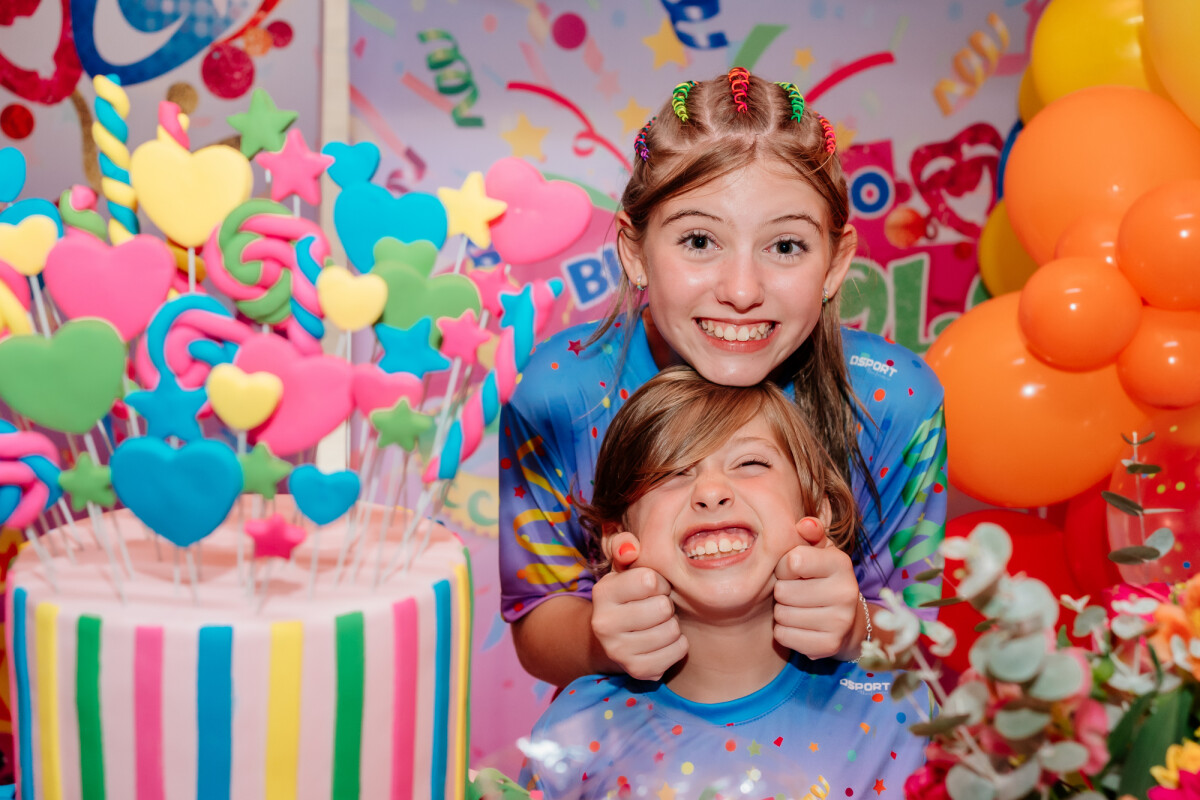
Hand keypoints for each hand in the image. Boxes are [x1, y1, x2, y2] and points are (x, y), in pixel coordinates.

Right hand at [591, 532, 687, 680]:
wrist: (610, 640)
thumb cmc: (626, 597)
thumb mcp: (622, 569)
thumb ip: (624, 546)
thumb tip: (631, 548)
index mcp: (602, 593)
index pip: (649, 580)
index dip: (658, 582)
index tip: (650, 587)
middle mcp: (604, 624)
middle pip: (663, 608)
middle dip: (666, 605)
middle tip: (656, 607)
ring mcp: (620, 651)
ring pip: (672, 631)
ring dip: (672, 625)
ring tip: (658, 623)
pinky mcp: (638, 671)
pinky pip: (678, 651)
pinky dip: (677, 645)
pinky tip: (662, 641)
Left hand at [772, 517, 861, 659]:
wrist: (848, 620)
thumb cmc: (823, 578)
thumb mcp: (819, 551)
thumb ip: (811, 532)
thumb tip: (805, 525)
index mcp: (841, 563)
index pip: (792, 560)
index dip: (784, 566)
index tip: (793, 570)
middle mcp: (846, 592)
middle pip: (783, 591)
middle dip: (782, 591)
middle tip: (796, 592)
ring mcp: (840, 622)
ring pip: (781, 615)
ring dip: (782, 612)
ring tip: (798, 608)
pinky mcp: (828, 646)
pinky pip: (784, 636)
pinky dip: (785, 631)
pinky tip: (799, 625)